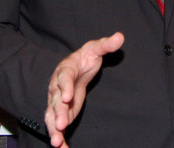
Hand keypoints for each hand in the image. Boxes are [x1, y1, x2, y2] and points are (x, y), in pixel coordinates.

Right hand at [45, 32, 124, 147]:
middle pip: (55, 101)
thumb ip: (106, 44)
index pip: (64, 78)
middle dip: (58, 113)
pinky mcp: (61, 113)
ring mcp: (57, 101)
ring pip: (52, 115)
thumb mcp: (95, 48)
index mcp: (65, 70)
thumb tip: (120, 36)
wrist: (74, 67)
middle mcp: (57, 87)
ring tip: (57, 142)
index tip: (66, 97)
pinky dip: (59, 137)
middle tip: (61, 124)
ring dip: (53, 129)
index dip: (65, 88)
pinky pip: (57, 126)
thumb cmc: (84, 58)